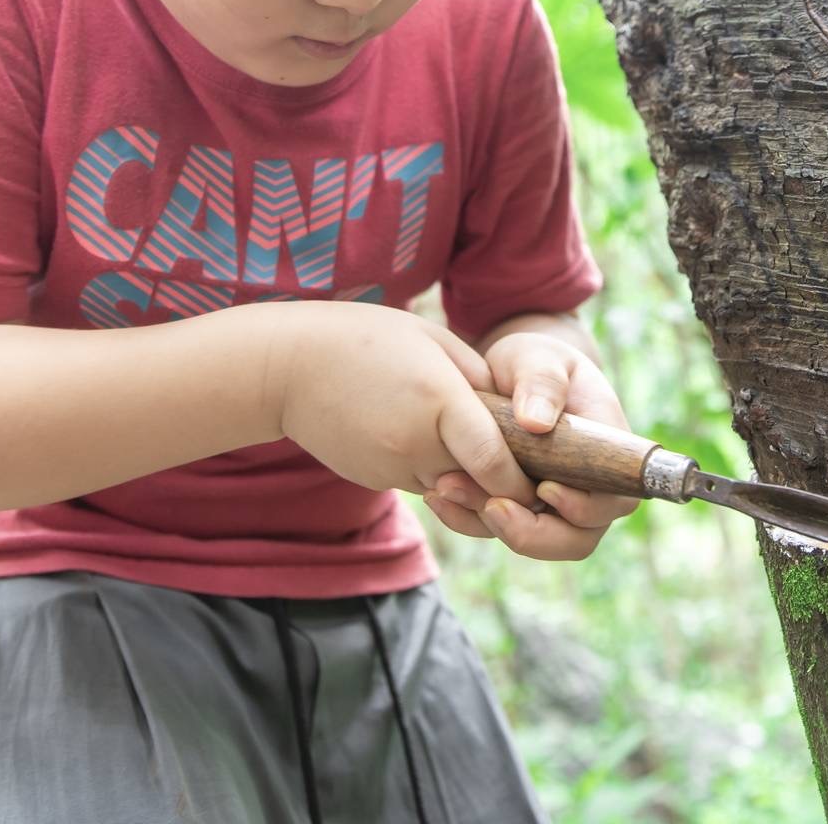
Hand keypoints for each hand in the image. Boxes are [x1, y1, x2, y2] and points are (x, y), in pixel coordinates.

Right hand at [268, 302, 538, 508]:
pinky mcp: (376, 478)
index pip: (496, 461)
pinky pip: (420, 482)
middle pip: (479, 484)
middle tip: (524, 468)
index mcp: (439, 401)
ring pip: (451, 487)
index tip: (542, 482)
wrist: (285, 367)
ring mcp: (393, 466)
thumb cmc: (364, 339)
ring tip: (467, 441)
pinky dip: (434, 469)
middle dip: (503, 483)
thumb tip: (512, 412)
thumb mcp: (431, 339)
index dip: (522, 481)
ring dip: (467, 476)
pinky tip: (420, 435)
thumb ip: (476, 377)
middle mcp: (417, 443)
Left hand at [423, 330, 640, 559]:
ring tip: (449, 490)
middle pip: (578, 538)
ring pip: (537, 541)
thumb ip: (541, 381)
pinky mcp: (518, 507)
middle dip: (535, 535)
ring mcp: (553, 502)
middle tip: (491, 508)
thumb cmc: (534, 362)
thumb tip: (536, 423)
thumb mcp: (538, 358)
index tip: (544, 489)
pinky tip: (437, 494)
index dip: (585, 508)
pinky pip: (499, 529)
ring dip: (494, 527)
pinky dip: (467, 519)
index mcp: (608, 450)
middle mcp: (588, 486)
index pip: (614, 499)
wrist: (508, 373)